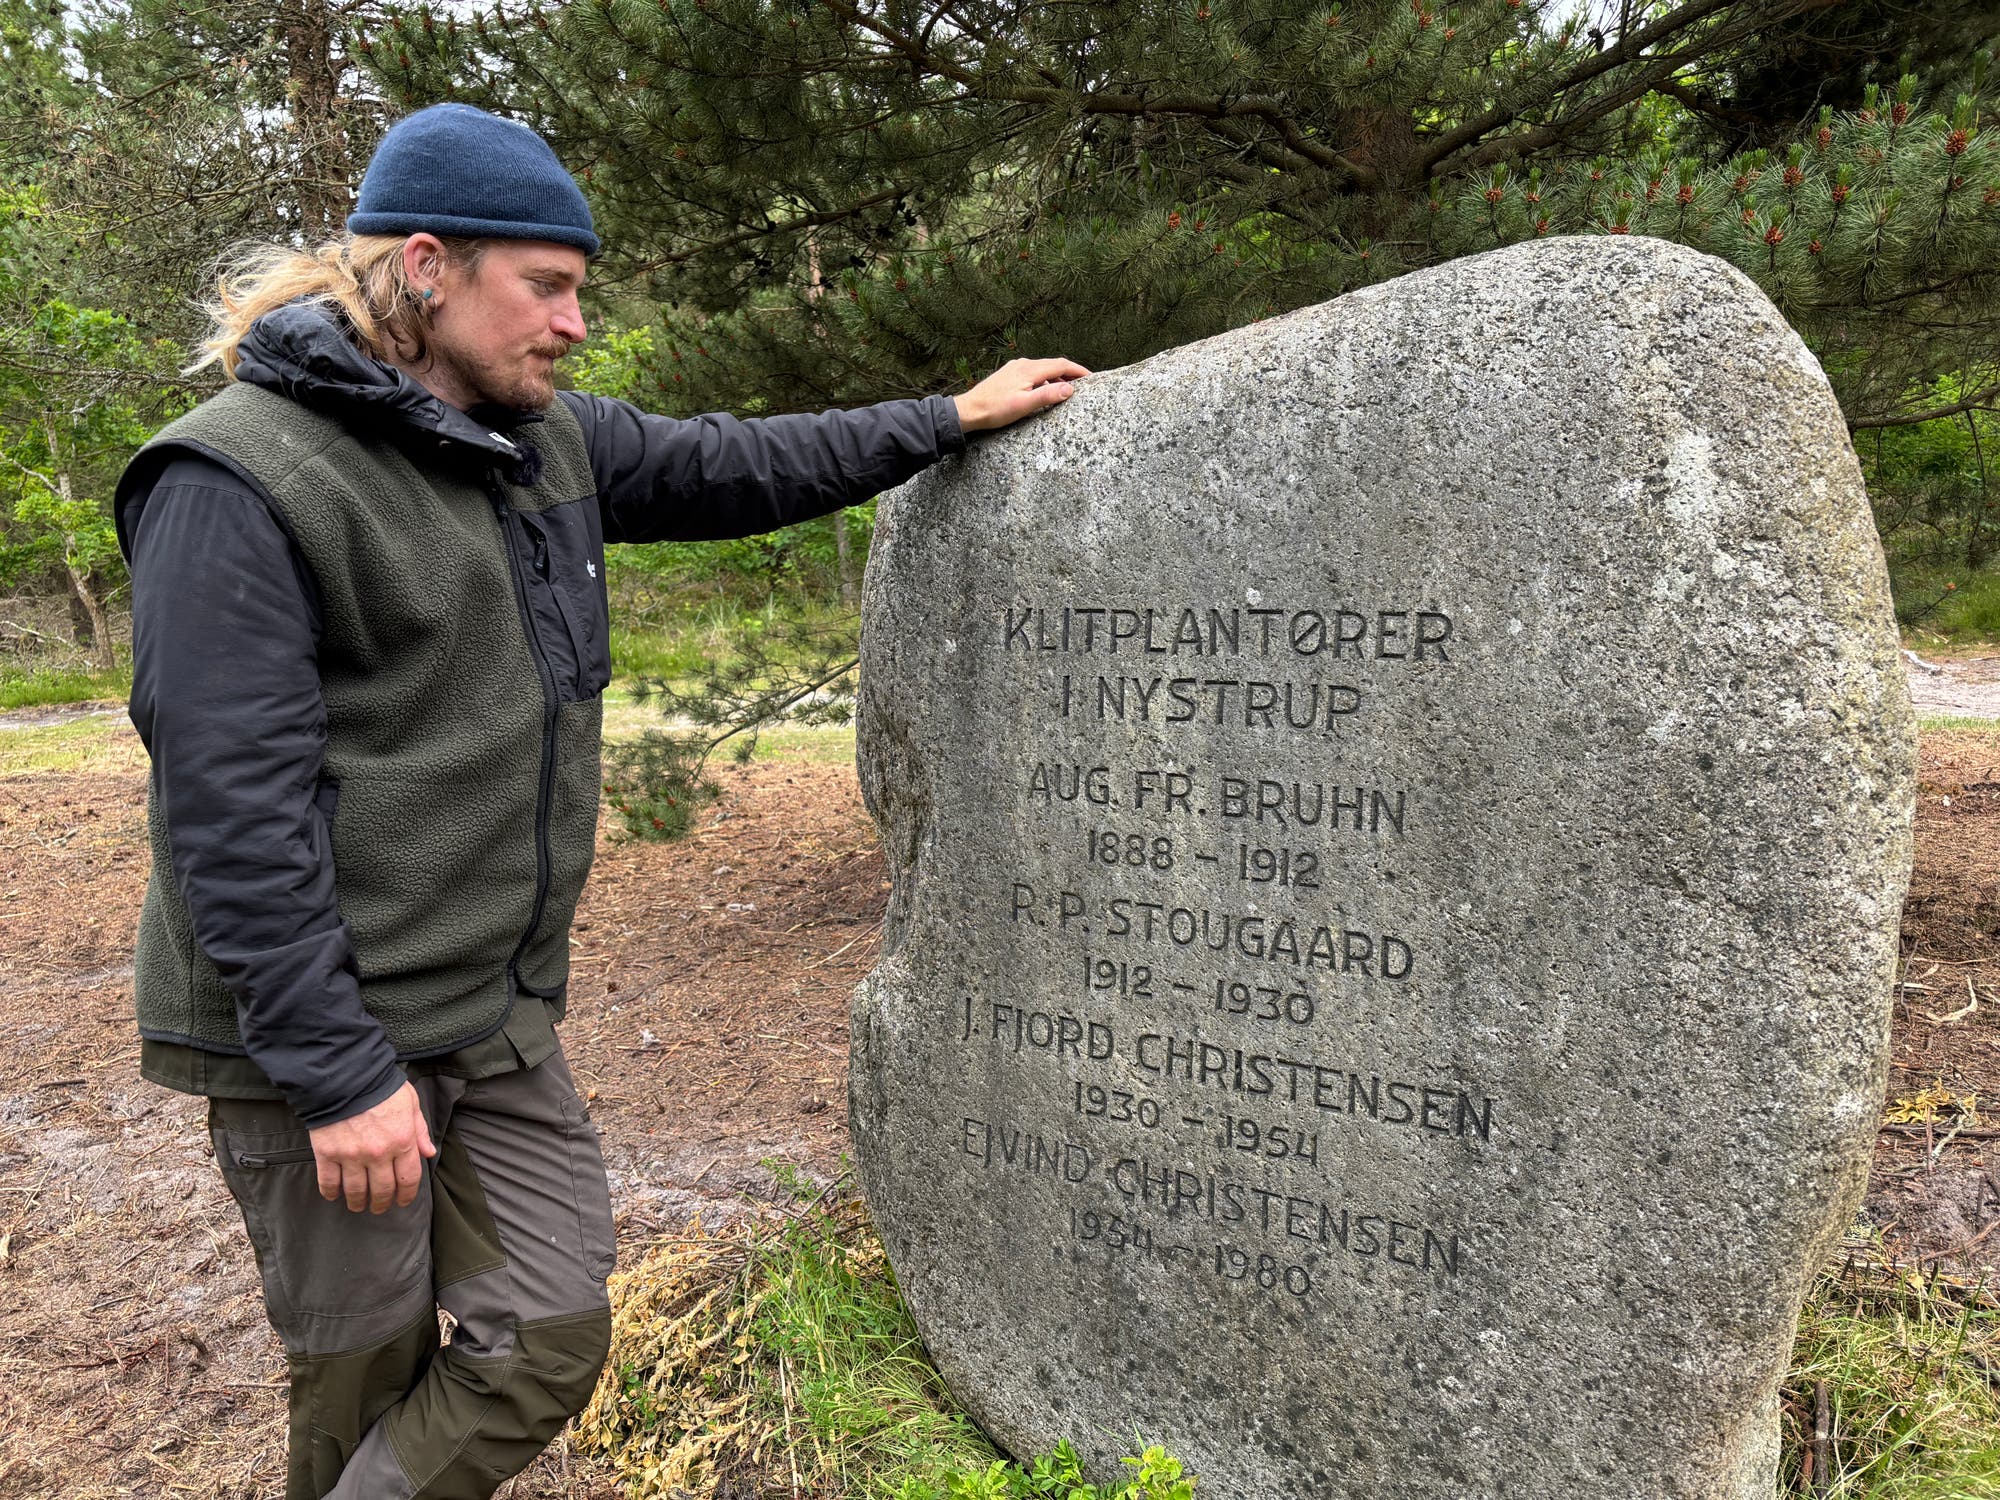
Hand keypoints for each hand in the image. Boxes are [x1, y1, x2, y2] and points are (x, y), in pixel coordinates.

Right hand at [308, 1082, 436, 1213]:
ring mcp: (352, 1155)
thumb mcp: (410, 1103)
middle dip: (383, 1203)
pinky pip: (329, 1182)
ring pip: (356, 1191)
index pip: (409, 1179)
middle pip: (383, 1190)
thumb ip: (420, 1130)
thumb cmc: (381, 1086)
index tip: (403, 1201)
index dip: (407, 1194)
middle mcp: (379, 1153)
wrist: (345, 1076)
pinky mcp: (327, 1154)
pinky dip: (331, 1193)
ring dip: (358, 1203)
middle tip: (379, 1208)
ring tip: (358, 1206)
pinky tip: (334, 1196)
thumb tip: (428, 1153)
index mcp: (403, 1140)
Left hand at [954, 357, 1092, 432]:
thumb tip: (1069, 389)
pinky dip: (1045, 380)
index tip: (1091, 377)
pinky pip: (1033, 373)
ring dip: (1057, 377)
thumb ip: (1047, 395)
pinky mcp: (1010, 375)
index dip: (1078, 370)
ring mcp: (1015, 368)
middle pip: (1053, 364)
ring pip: (1043, 369)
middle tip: (1084, 383)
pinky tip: (1045, 391)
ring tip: (1068, 390)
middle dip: (1070, 373)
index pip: (1060, 365)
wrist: (970, 410)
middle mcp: (1023, 364)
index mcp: (1029, 369)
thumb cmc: (995, 410)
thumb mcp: (1024, 405)